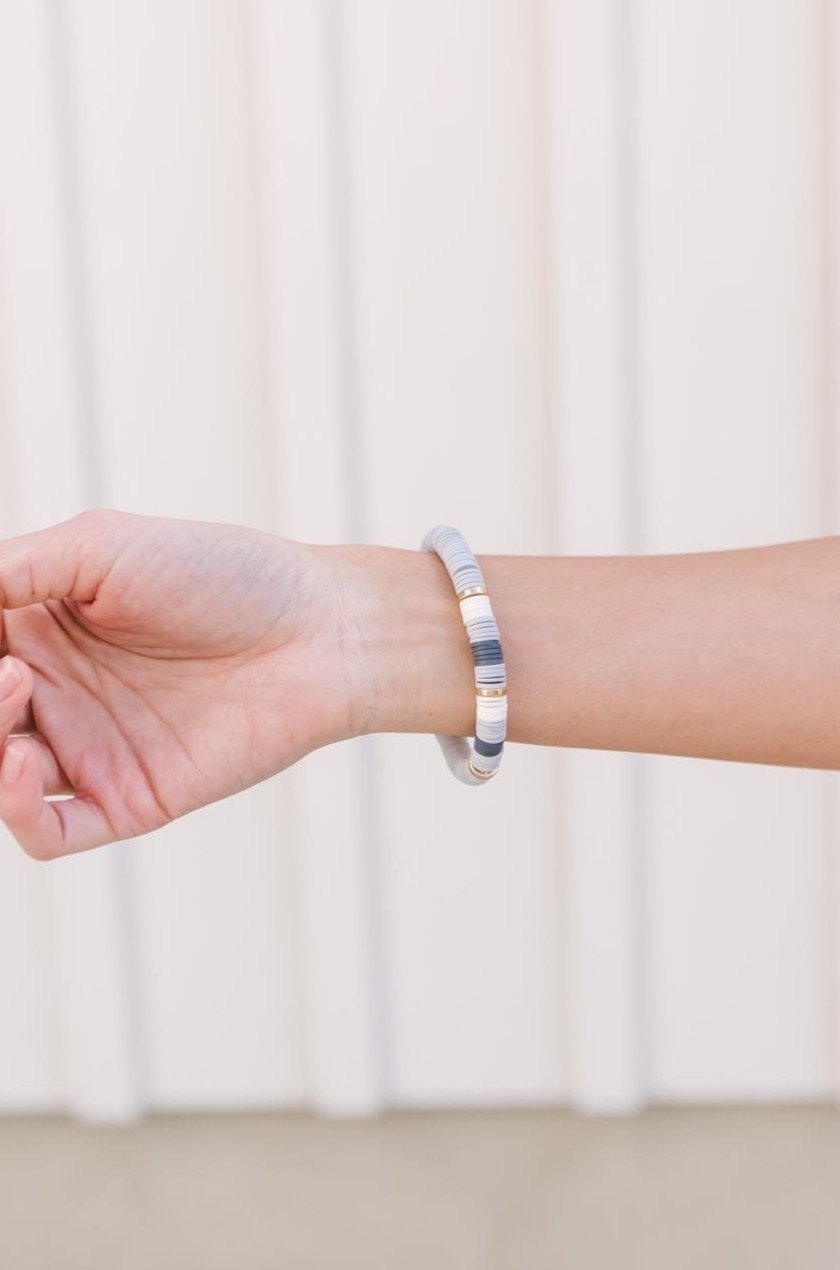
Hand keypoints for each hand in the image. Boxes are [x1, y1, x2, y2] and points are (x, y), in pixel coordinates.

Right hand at [0, 509, 359, 858]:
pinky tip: (17, 762)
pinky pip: (46, 831)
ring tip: (16, 685)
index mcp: (40, 626)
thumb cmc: (225, 574)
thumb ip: (11, 571)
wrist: (320, 631)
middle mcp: (54, 691)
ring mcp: (88, 749)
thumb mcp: (102, 548)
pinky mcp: (126, 798)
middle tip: (9, 667)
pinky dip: (13, 808)